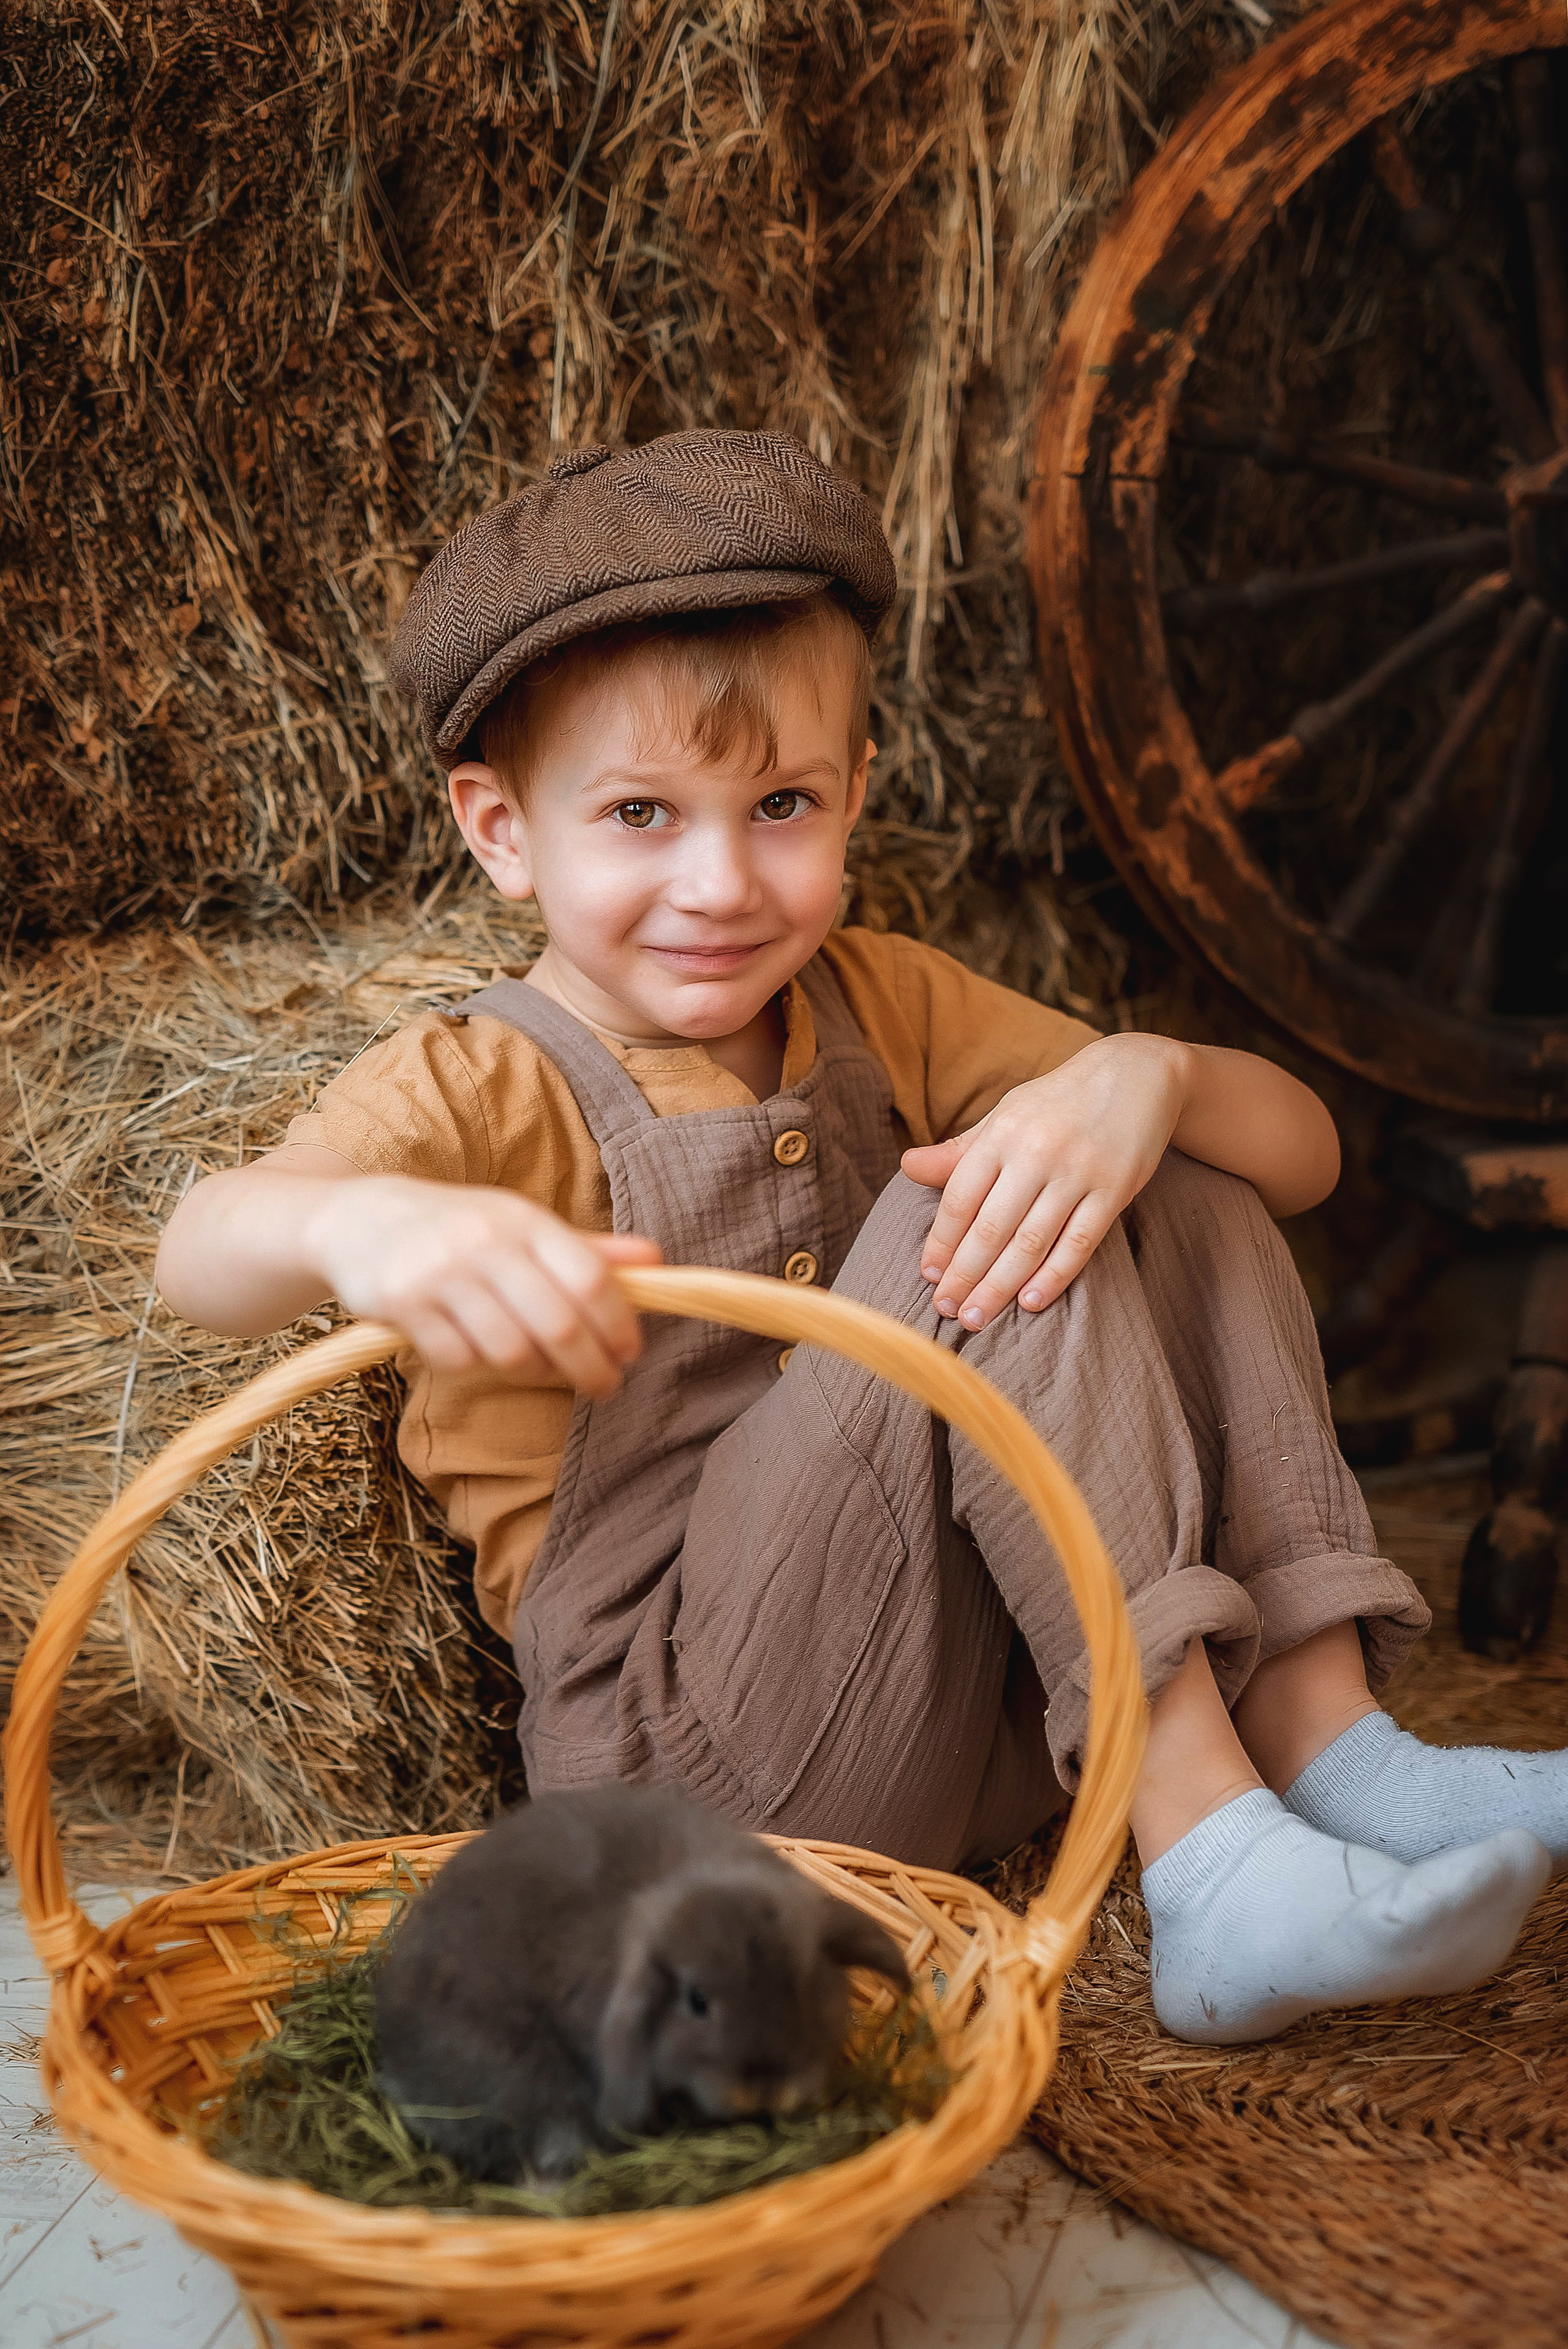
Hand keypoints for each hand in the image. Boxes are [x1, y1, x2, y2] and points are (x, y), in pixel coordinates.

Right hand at [305, 1176, 661, 1392]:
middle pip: (558, 1324)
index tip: (630, 1352)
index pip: (589, 1279)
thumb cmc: (458, 1227)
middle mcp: (484, 1242)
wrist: (358, 1218)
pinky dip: (477, 1367)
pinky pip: (458, 1359)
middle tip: (606, 1387)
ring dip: (535, 1372)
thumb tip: (656, 1258)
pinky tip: (481, 1354)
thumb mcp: (521, 1224)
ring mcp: (440, 1274)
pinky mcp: (401, 1304)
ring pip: (510, 1350)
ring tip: (543, 1370)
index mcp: (523, 1220)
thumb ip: (587, 1248)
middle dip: (591, 1367)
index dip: (619, 1324)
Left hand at [900, 1034, 1189, 1329]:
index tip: (929, 1276)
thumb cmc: (1057, 1103)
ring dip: (1000, 1286)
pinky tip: (1030, 1302)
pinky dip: (1054, 1276)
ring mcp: (1078, 1172)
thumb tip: (906, 1166)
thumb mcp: (1005, 1116)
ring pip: (1032, 1241)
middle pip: (992, 1227)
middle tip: (947, 1310)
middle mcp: (1037, 1152)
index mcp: (1002, 1133)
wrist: (1136, 1074)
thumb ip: (959, 1151)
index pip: (961, 1198)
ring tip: (977, 1316)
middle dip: (965, 1275)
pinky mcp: (1115, 1189)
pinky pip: (1079, 1242)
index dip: (942, 1241)